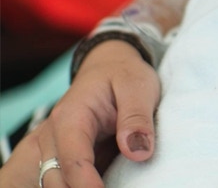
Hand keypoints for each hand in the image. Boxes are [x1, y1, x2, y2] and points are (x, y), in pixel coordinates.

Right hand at [0, 40, 159, 186]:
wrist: (109, 66)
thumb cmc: (123, 74)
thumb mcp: (137, 85)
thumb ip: (136, 117)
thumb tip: (137, 152)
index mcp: (70, 117)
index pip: (72, 158)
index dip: (85, 184)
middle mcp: (54, 136)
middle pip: (56, 179)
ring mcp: (56, 150)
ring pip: (54, 184)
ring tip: (110, 186)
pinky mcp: (65, 159)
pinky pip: (63, 181)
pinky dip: (78, 185)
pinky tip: (102, 183)